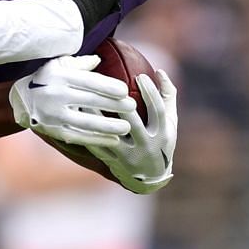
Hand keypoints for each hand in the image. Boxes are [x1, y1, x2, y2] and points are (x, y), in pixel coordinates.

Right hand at [9, 55, 133, 148]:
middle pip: (90, 101)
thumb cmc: (46, 78)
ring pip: (86, 122)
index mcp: (59, 76)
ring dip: (108, 126)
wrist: (20, 99)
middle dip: (113, 105)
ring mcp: (53, 115)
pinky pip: (78, 136)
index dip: (108, 87)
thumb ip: (79, 63)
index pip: (88, 81)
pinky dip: (97, 140)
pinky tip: (113, 140)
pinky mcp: (54, 131)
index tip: (125, 90)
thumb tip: (99, 59)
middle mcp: (55, 95)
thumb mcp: (58, 64)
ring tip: (126, 127)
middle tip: (132, 107)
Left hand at [93, 69, 178, 193]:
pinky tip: (78, 118)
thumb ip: (167, 96)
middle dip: (121, 104)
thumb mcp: (170, 122)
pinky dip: (88, 133)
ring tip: (87, 98)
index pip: (157, 110)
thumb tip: (160, 70)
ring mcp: (130, 155)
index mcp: (162, 133)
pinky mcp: (115, 161)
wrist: (151, 177)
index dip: (150, 92)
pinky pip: (99, 147)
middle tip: (108, 84)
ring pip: (112, 135)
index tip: (141, 76)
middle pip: (133, 122)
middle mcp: (147, 144)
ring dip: (99, 117)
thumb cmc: (161, 141)